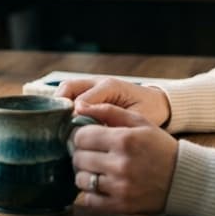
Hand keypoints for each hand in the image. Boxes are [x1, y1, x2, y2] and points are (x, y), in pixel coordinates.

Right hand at [56, 77, 170, 127]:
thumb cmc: (149, 111)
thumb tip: (93, 131)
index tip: (72, 133)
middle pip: (69, 87)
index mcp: (110, 87)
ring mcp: (93, 84)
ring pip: (66, 88)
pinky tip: (63, 121)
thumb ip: (116, 122)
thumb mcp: (137, 118)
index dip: (74, 117)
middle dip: (60, 105)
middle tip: (58, 126)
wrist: (157, 102)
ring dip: (59, 104)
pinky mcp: (90, 90)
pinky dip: (64, 104)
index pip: (83, 100)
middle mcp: (98, 82)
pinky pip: (70, 93)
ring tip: (57, 124)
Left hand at [70, 103, 178, 215]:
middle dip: (81, 153)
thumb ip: (108, 111)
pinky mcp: (120, 206)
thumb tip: (79, 106)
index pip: (81, 136)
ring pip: (81, 179)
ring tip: (96, 168)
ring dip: (85, 173)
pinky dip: (90, 192)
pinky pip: (89, 200)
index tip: (86, 137)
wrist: (182, 178)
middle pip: (78, 157)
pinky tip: (101, 184)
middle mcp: (120, 164)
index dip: (80, 135)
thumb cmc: (159, 146)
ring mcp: (119, 187)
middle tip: (91, 152)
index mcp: (124, 140)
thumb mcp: (139, 122)